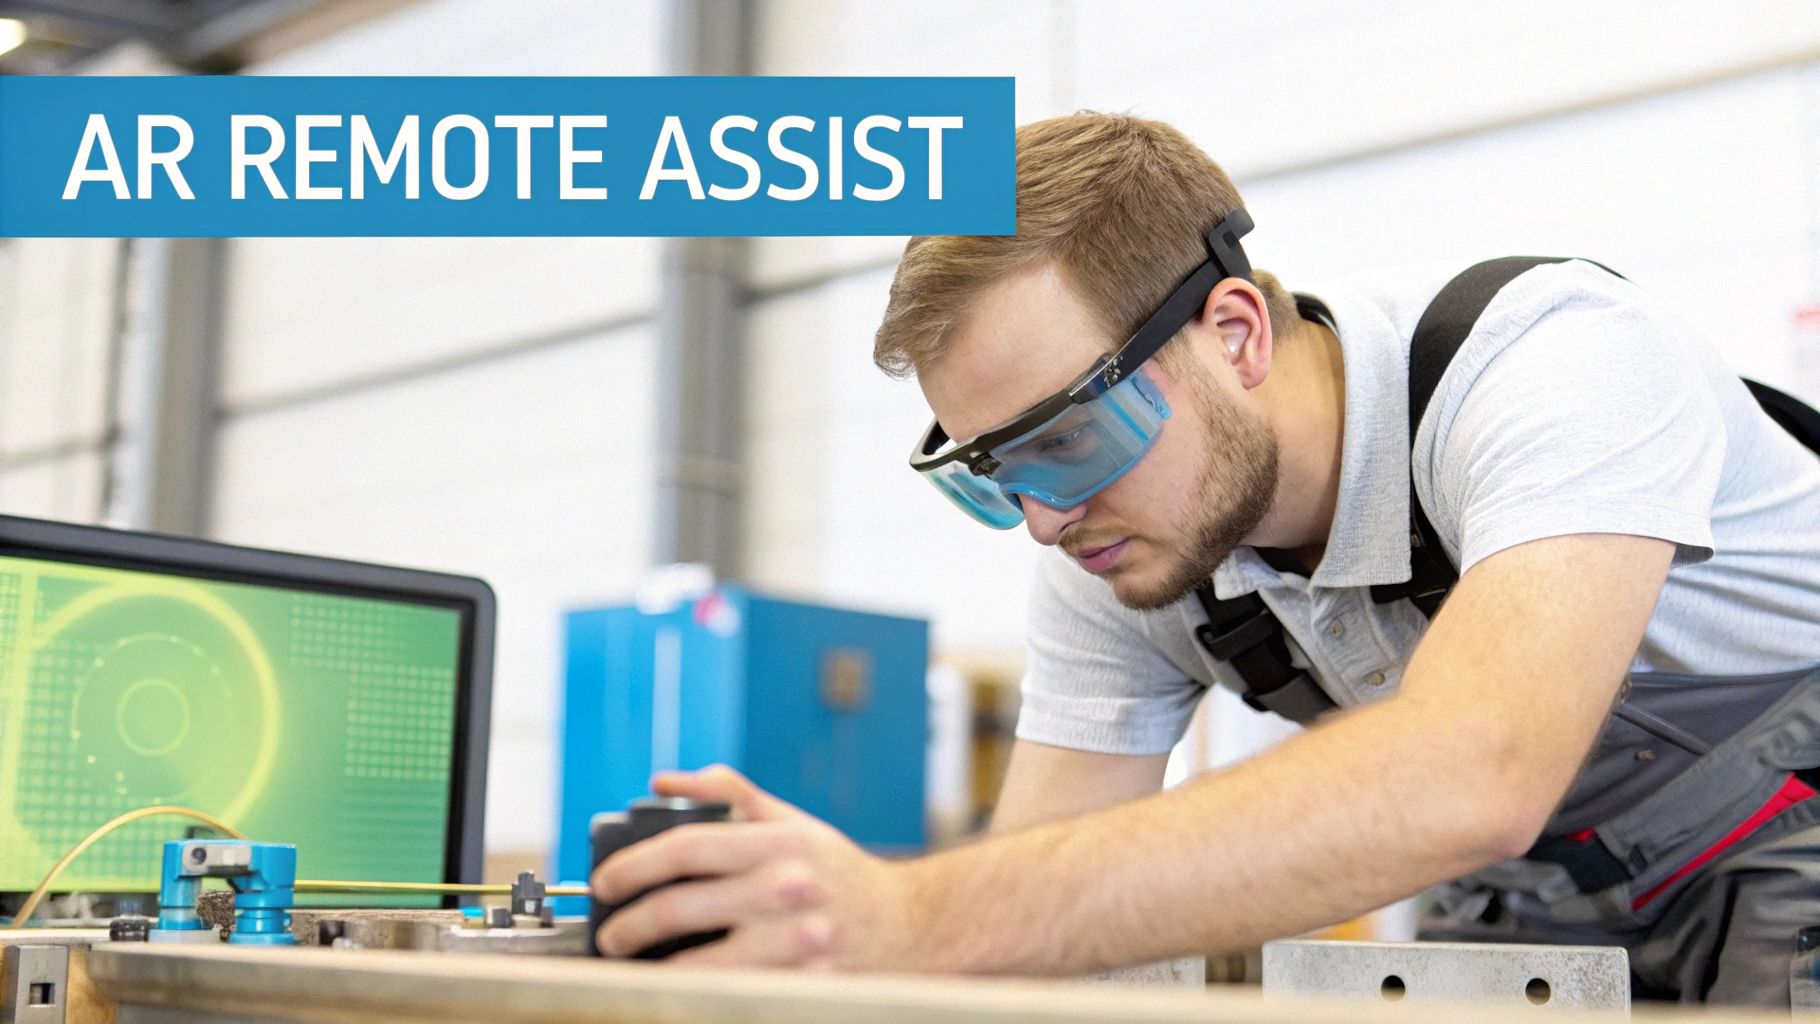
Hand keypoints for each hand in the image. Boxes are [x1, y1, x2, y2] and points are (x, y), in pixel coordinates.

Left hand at [590, 764, 918, 969]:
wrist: (911, 923)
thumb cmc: (838, 871)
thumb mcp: (791, 822)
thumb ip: (729, 796)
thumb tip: (664, 781)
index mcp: (778, 843)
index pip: (686, 846)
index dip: (633, 864)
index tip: (606, 881)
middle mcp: (786, 889)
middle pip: (680, 907)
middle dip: (629, 925)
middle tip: (611, 936)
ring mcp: (797, 942)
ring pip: (700, 963)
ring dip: (654, 967)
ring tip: (635, 964)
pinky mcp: (807, 984)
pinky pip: (735, 992)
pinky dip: (699, 991)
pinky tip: (681, 986)